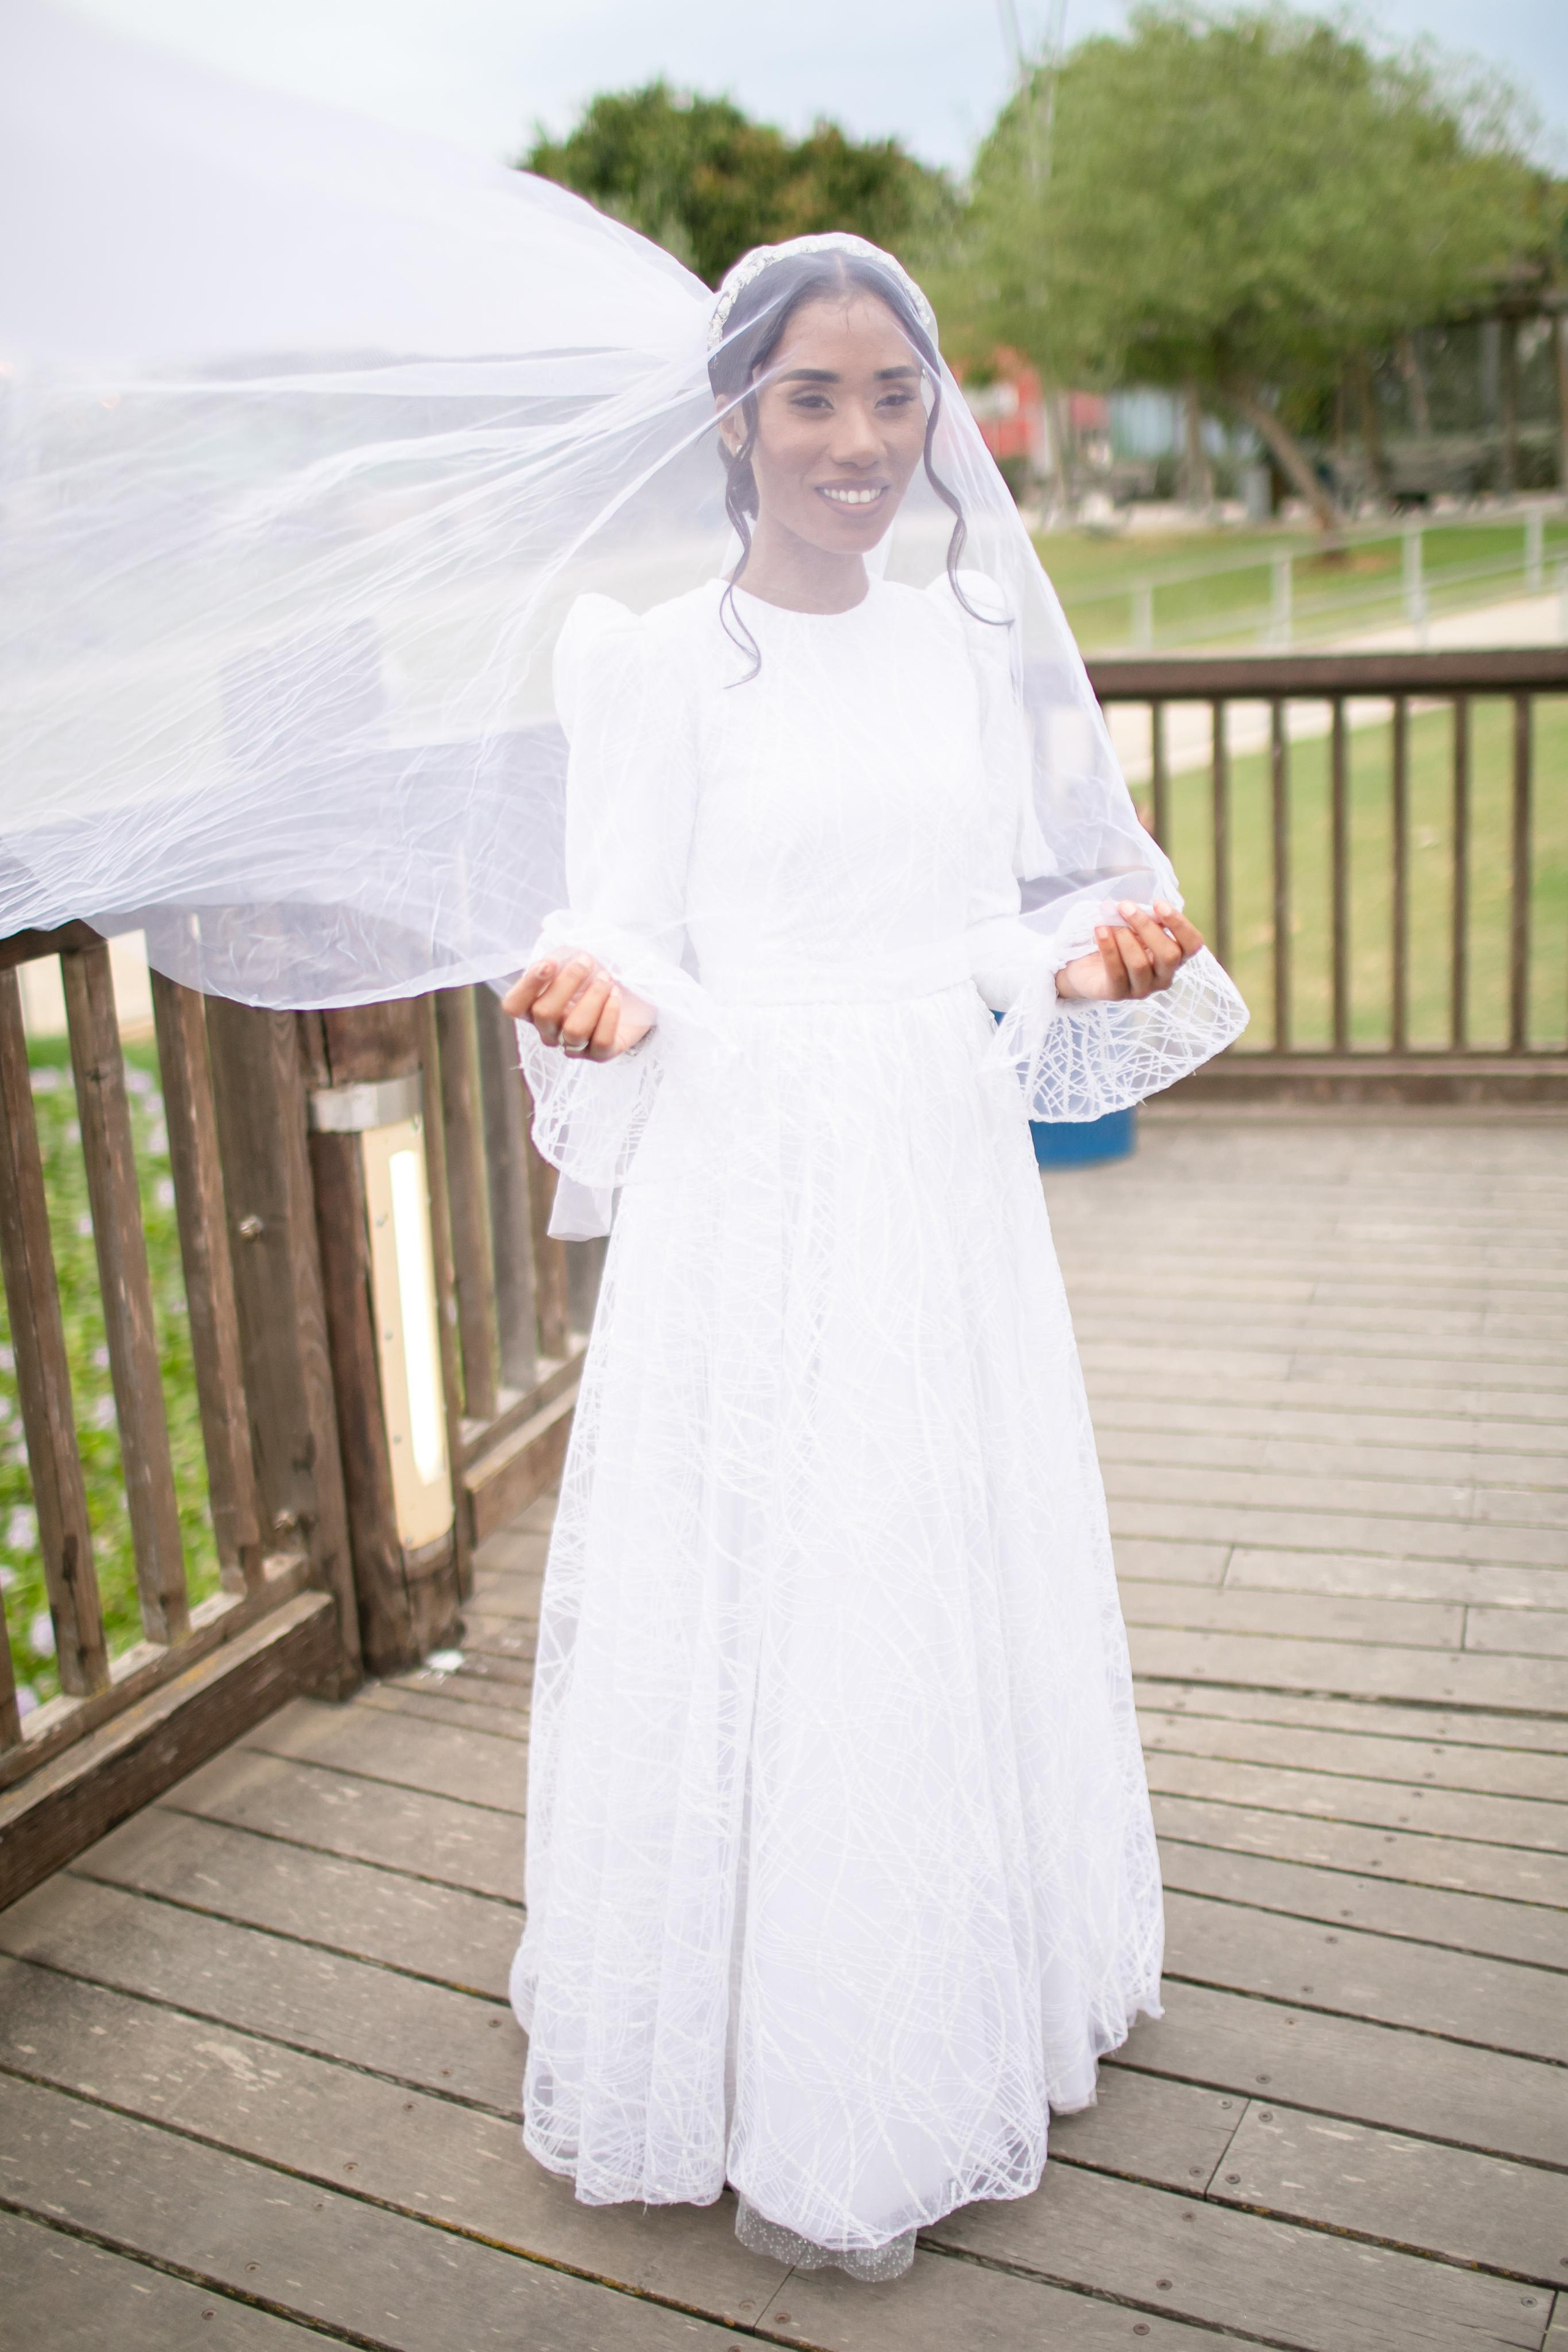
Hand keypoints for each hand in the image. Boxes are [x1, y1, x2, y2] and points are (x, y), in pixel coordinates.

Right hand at [502, 952, 654, 1061]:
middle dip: (568, 982)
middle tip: (587, 961)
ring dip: (592, 998)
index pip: (514, 1006)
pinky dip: (610, 1014)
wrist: (634, 994)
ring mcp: (574, 1046)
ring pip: (574, 1030)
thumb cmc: (597, 975)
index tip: (551, 962)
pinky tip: (616, 995)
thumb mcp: (576, 961)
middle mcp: (550, 1031)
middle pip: (545, 1013)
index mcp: (535, 1008)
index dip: (528, 984)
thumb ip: (561, 958)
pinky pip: (600, 1041)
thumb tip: (557, 956)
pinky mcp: (601, 1054)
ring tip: (606, 978)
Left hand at [1055, 900, 1203, 1002]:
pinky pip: (1116, 972)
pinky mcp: (1118, 994)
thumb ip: (1149, 919)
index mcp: (1176, 958)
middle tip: (1124, 906)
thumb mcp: (1138, 928)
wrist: (1087, 965)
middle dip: (1146, 926)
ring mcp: (1142, 989)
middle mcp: (1163, 977)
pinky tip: (1100, 929)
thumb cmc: (1120, 942)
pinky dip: (1108, 947)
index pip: (1193, 944)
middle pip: (1169, 955)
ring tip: (1108, 918)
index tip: (1158, 903)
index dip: (1179, 923)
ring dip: (1123, 936)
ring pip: (1140, 964)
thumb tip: (1148, 909)